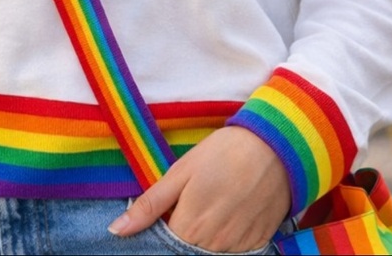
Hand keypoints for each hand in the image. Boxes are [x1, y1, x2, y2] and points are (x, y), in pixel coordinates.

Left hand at [107, 126, 289, 252]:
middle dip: (183, 234)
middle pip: (188, 251)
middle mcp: (214, 245)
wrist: (275, 146)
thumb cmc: (223, 152)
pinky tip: (229, 212)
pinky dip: (228, 238)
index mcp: (190, 227)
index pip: (164, 246)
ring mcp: (239, 247)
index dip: (161, 232)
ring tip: (211, 204)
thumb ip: (150, 205)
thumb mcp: (181, 171)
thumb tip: (116, 230)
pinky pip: (236, 252)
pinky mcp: (259, 242)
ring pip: (211, 253)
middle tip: (191, 205)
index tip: (167, 214)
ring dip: (205, 237)